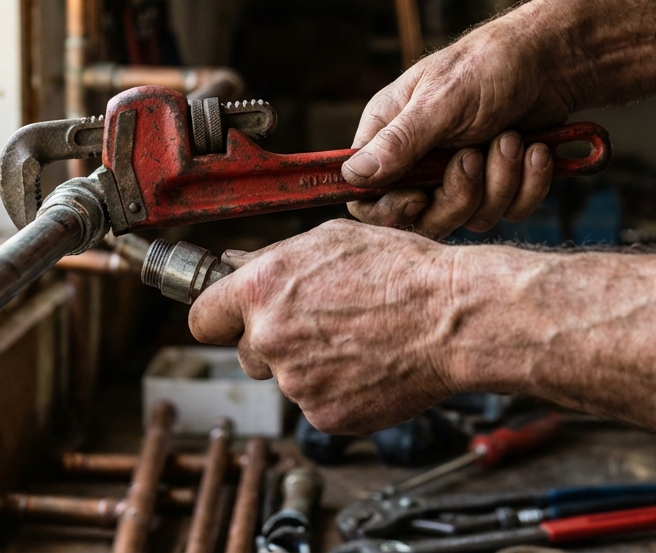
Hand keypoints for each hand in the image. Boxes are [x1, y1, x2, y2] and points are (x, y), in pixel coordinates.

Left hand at [188, 219, 461, 432]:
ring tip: (357, 340)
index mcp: (263, 290)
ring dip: (310, 365)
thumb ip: (275, 259)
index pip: (203, 318)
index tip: (232, 319)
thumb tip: (236, 267)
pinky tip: (369, 363)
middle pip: (247, 353)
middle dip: (273, 342)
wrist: (452, 317)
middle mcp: (271, 338)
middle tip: (320, 324)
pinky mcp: (325, 416)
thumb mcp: (331, 240)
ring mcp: (297, 384)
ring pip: (287, 379)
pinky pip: (317, 404)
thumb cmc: (401, 270)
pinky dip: (338, 390)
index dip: (221, 317)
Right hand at [345, 15, 575, 237]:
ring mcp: (460, 175)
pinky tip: (535, 150)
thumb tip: (351, 176)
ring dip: (500, 181)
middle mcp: (420, 160)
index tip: (418, 199)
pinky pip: (509, 212)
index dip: (388, 210)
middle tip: (475, 155)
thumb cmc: (489, 66)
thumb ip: (400, 141)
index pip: (365, 196)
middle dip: (458, 194)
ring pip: (471, 218)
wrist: (552, 63)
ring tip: (512, 138)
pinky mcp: (498, 184)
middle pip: (422, 218)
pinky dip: (528, 184)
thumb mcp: (442, 101)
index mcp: (390, 134)